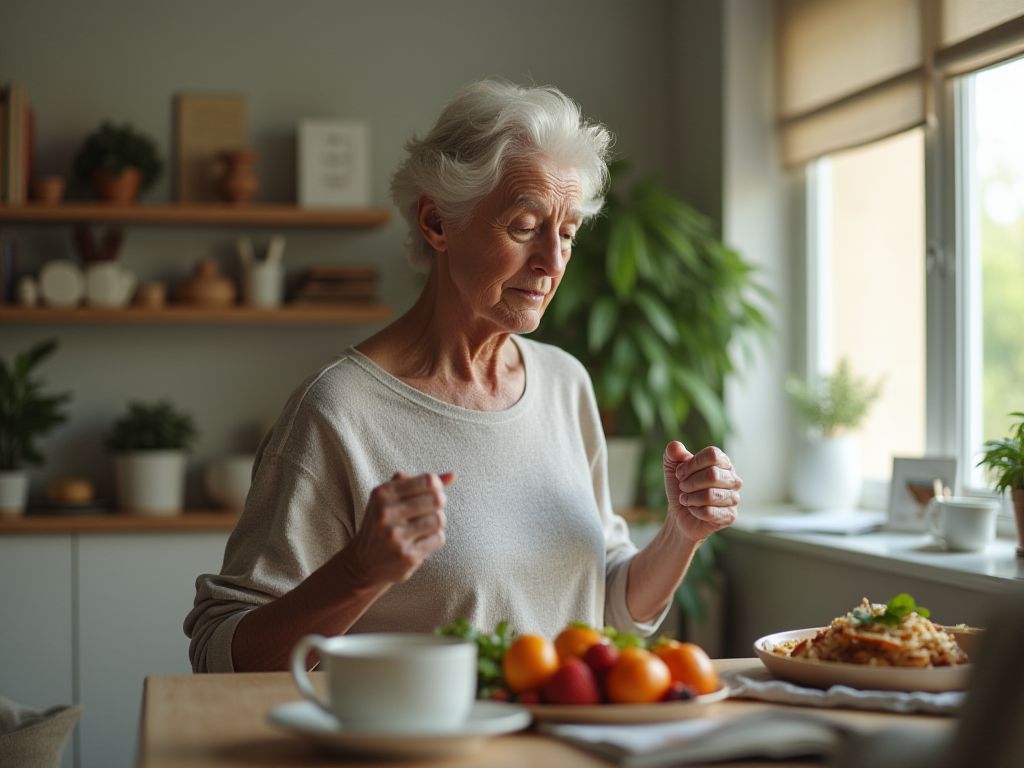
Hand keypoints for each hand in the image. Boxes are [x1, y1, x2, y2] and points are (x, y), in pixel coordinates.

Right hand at [344, 471, 455, 587]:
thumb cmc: (383, 523)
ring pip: (439, 520)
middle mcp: (386, 513)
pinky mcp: (407, 555)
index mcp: (382, 494)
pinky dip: (434, 539)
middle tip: (431, 510)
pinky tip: (421, 541)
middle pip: (437, 500)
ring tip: (425, 526)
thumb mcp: (390, 498)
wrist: (363, 563)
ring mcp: (396, 536)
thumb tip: (453, 476)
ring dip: (437, 523)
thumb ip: (418, 482)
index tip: (432, 492)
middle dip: (438, 504)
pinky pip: (438, 539)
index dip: (437, 486)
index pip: (428, 480)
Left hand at [663, 441, 740, 541]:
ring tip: (685, 499)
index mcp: (722, 462)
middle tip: (682, 487)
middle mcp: (732, 478)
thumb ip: (672, 453)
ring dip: (691, 498)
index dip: (692, 464)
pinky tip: (693, 510)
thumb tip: (675, 446)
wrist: (680, 513)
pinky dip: (694, 510)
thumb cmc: (681, 487)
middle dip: (690, 482)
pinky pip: (709, 512)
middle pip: (713, 474)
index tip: (679, 473)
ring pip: (710, 495)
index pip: (712, 455)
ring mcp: (733, 498)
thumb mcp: (672, 467)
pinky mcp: (729, 516)